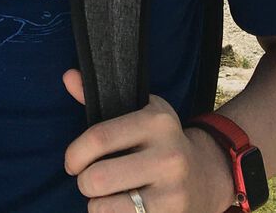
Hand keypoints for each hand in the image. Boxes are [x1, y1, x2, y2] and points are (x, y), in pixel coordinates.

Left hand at [62, 70, 233, 212]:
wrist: (207, 174)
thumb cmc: (161, 142)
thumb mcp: (141, 112)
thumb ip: (102, 99)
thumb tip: (68, 76)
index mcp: (157, 122)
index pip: (98, 138)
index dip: (74, 154)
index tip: (72, 162)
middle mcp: (168, 156)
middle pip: (97, 178)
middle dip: (84, 182)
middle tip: (91, 180)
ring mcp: (172, 191)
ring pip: (104, 207)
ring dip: (97, 204)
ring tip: (108, 195)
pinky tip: (124, 207)